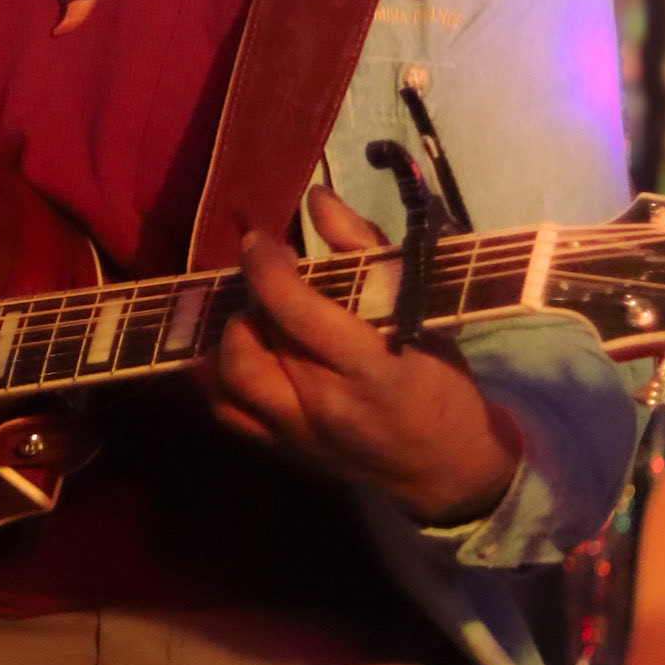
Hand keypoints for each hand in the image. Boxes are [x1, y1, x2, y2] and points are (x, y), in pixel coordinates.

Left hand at [205, 185, 521, 524]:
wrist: (445, 466)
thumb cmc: (438, 378)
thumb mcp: (419, 306)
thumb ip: (365, 249)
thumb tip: (316, 198)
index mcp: (370, 367)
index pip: (296, 314)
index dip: (267, 269)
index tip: (261, 240)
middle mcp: (326, 406)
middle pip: (254, 344)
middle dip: (250, 297)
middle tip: (269, 277)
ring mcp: (298, 435)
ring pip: (229, 381)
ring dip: (231, 337)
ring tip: (256, 315)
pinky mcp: (282, 453)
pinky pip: (228, 413)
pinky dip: (218, 376)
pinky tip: (240, 348)